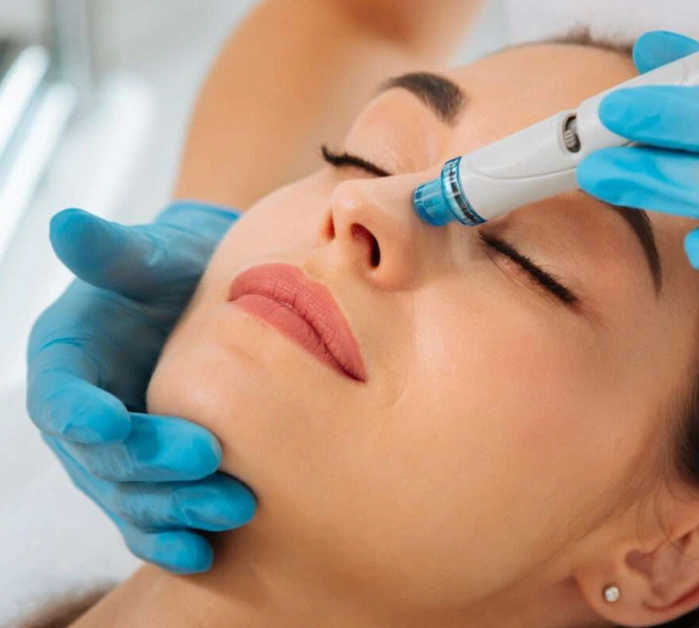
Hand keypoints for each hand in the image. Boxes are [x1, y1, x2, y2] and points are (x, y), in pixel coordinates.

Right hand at [26, 202, 255, 572]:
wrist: (222, 302)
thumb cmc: (183, 271)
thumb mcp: (155, 255)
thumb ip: (116, 253)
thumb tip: (68, 224)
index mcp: (67, 359)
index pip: (59, 394)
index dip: (78, 411)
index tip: (108, 422)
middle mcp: (83, 416)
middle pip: (101, 456)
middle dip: (150, 464)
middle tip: (209, 460)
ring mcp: (117, 456)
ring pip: (130, 497)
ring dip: (173, 509)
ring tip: (231, 509)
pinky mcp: (154, 482)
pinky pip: (152, 520)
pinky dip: (173, 540)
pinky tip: (205, 555)